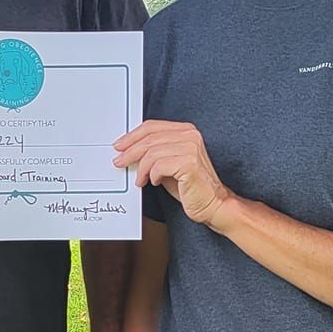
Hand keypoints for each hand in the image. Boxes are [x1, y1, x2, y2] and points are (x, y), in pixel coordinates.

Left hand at [113, 120, 232, 227]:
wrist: (213, 204)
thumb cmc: (191, 187)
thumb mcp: (168, 165)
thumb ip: (154, 154)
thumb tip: (130, 152)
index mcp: (186, 131)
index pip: (152, 127)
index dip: (132, 136)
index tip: (120, 146)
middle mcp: (190, 135)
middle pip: (149, 138)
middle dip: (130, 151)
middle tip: (120, 162)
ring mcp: (190, 148)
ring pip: (152, 153)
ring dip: (141, 168)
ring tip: (140, 180)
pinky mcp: (189, 163)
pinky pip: (159, 165)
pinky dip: (152, 175)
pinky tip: (154, 182)